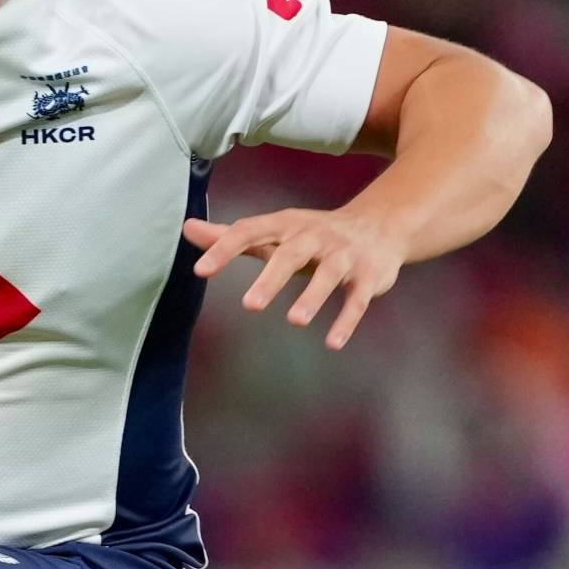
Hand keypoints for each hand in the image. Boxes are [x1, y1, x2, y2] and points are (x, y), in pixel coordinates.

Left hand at [184, 208, 402, 347]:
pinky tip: (332, 343)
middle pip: (291, 254)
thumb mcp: (276, 232)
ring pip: (328, 275)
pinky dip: (346, 320)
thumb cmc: (315, 236)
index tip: (201, 269)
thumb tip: (188, 229)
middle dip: (272, 278)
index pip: (250, 231)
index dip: (225, 248)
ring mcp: (344, 256)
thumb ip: (233, 236)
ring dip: (313, 297)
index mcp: (286, 225)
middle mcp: (314, 237)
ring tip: (295, 322)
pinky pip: (357, 299)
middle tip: (249, 306)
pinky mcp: (368, 276)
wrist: (380, 226)